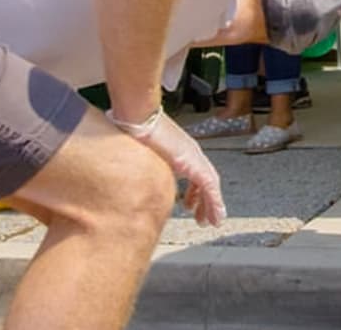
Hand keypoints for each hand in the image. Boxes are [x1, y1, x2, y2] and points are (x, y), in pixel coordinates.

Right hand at [114, 110, 226, 225]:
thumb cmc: (133, 129)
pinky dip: (214, 202)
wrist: (137, 117)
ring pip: (211, 186)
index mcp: (180, 150)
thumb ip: (140, 163)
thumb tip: (125, 173)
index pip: (193, 173)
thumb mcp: (139, 152)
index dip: (193, 191)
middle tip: (202, 217)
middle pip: (205, 180)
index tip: (188, 204)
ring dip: (211, 205)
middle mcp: (191, 152)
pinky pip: (209, 187)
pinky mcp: (193, 162)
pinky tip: (215, 216)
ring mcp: (194, 157)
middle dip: (204, 200)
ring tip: (210, 221)